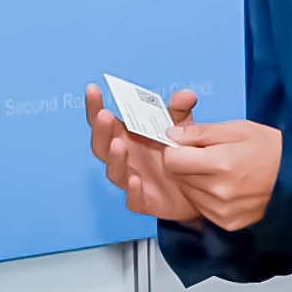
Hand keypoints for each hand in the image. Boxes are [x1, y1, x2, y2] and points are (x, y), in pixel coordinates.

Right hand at [85, 84, 202, 223]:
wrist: (198, 186)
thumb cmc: (180, 152)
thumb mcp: (181, 126)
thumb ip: (180, 110)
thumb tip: (186, 95)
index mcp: (127, 136)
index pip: (104, 121)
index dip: (95, 106)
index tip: (93, 90)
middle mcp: (125, 158)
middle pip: (102, 145)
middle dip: (101, 130)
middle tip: (104, 116)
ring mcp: (132, 179)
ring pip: (114, 171)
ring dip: (114, 158)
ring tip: (118, 144)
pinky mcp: (145, 201)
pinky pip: (134, 199)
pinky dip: (133, 190)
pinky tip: (136, 180)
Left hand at [160, 117, 283, 232]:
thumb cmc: (270, 150)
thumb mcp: (237, 129)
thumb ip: (201, 131)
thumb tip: (172, 135)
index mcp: (222, 163)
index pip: (173, 160)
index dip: (176, 149)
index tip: (186, 145)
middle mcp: (220, 191)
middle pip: (178, 177)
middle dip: (186, 164)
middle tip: (206, 156)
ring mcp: (223, 210)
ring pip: (187, 193)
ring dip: (194, 181)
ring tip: (218, 171)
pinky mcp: (227, 222)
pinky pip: (201, 208)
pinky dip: (206, 196)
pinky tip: (223, 186)